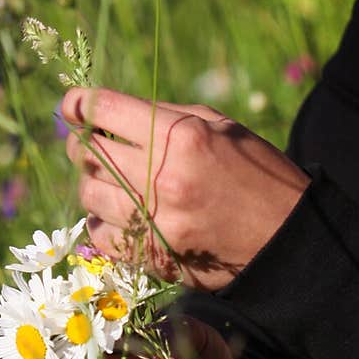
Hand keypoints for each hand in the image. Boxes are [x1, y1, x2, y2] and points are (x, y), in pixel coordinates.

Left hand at [62, 86, 310, 290]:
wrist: (287, 237)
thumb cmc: (258, 172)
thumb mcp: (221, 127)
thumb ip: (167, 116)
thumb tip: (114, 112)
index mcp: (181, 136)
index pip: (106, 110)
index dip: (79, 102)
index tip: (71, 102)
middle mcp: (161, 177)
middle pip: (87, 152)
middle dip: (79, 139)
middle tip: (86, 138)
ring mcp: (154, 221)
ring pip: (88, 194)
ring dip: (89, 180)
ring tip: (104, 175)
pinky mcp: (152, 256)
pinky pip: (100, 236)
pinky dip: (100, 221)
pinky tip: (115, 212)